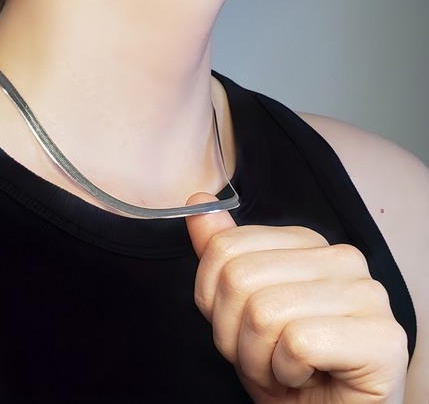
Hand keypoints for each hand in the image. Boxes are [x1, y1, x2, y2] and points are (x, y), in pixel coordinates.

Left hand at [185, 193, 408, 403]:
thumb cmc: (283, 363)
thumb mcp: (237, 305)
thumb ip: (220, 252)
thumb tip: (198, 203)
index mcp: (306, 242)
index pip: (225, 247)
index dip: (211, 298)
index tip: (236, 325)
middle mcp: (340, 257)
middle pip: (238, 277)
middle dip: (231, 333)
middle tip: (258, 354)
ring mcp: (366, 293)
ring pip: (263, 312)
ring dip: (256, 358)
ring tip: (279, 369)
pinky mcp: (381, 336)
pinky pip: (296, 344)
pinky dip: (285, 373)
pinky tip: (305, 377)